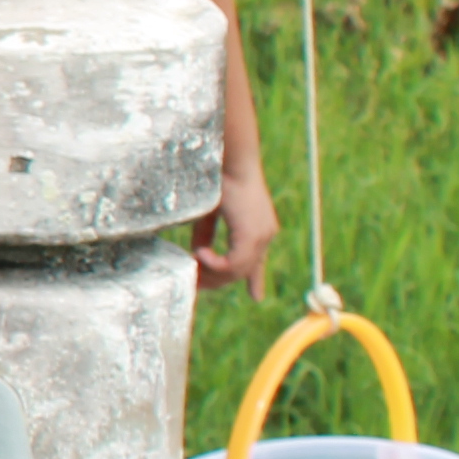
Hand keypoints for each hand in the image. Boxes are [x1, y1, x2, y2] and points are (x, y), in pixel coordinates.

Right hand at [189, 159, 278, 294]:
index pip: (257, 259)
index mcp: (259, 227)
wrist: (231, 162)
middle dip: (218, 280)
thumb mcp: (211, 211)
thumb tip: (198, 252)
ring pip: (237, 270)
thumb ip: (207, 233)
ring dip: (212, 273)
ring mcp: (261, 236)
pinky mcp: (252, 236)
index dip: (255, 279)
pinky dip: (214, 264)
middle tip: (196, 284)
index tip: (256, 296)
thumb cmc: (218, 177)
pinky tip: (199, 255)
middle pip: (243, 270)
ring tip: (193, 268)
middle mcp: (265, 234)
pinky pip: (233, 264)